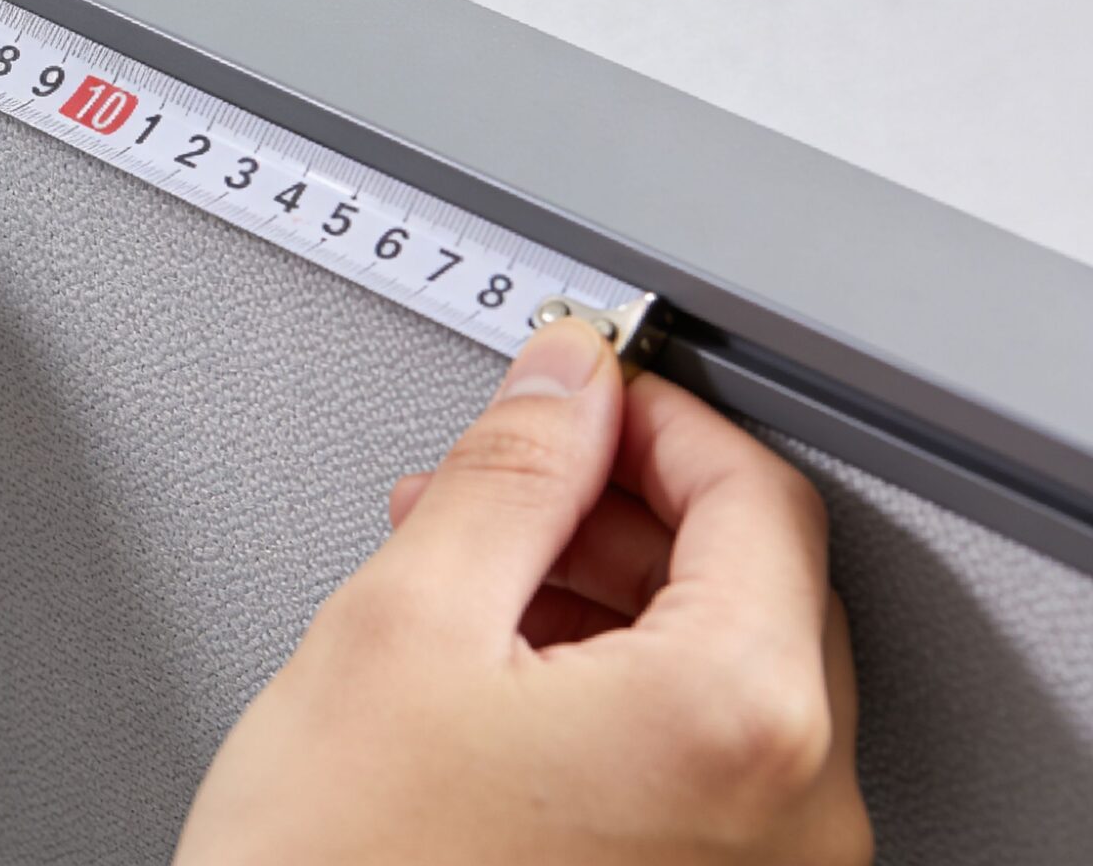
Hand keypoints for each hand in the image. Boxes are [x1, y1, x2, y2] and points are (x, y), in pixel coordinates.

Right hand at [176, 319, 870, 865]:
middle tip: (500, 478)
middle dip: (615, 506)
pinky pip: (703, 755)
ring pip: (726, 667)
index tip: (578, 387)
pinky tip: (501, 672)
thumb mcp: (401, 620)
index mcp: (736, 718)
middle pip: (753, 580)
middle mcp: (790, 812)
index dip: (650, 413)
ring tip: (468, 575)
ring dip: (607, 591)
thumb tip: (567, 379)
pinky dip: (617, 685)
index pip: (755, 492)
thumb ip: (508, 469)